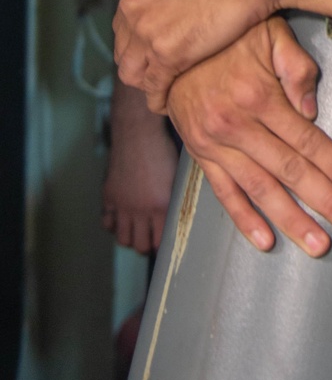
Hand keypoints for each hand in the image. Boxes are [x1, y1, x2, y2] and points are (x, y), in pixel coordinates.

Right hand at [102, 81, 178, 252]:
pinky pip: (107, 223)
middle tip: (150, 241)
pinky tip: (121, 219)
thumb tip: (177, 214)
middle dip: (146, 246)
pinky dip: (113, 225)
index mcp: (162, 205)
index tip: (165, 245)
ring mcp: (123, 204)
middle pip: (140, 245)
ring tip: (136, 232)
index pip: (161, 241)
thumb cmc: (162, 148)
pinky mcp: (109, 196)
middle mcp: (141, 209)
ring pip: (123, 238)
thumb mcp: (177, 174)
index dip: (163, 246)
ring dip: (130, 238)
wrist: (138, 132)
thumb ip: (175, 198)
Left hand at [114, 0, 331, 112]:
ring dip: (145, 85)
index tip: (152, 52)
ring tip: (161, 92)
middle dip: (138, 66)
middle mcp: (132, 7)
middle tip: (156, 76)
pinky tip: (167, 103)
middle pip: (123, 51)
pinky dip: (159, 99)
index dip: (137, 42)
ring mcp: (147, 32)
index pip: (124, 24)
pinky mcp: (166, 54)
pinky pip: (154, 87)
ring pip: (132, 73)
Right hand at [167, 16, 331, 256]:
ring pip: (260, 190)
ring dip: (292, 221)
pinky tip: (265, 242)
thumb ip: (295, 66)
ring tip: (318, 245)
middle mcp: (238, 126)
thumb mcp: (269, 34)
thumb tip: (312, 109)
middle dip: (327, 201)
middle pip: (291, 171)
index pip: (309, 141)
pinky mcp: (200, 155)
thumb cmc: (231, 37)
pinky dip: (243, 219)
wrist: (172, 47)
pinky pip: (223, 193)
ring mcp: (216, 145)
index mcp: (260, 96)